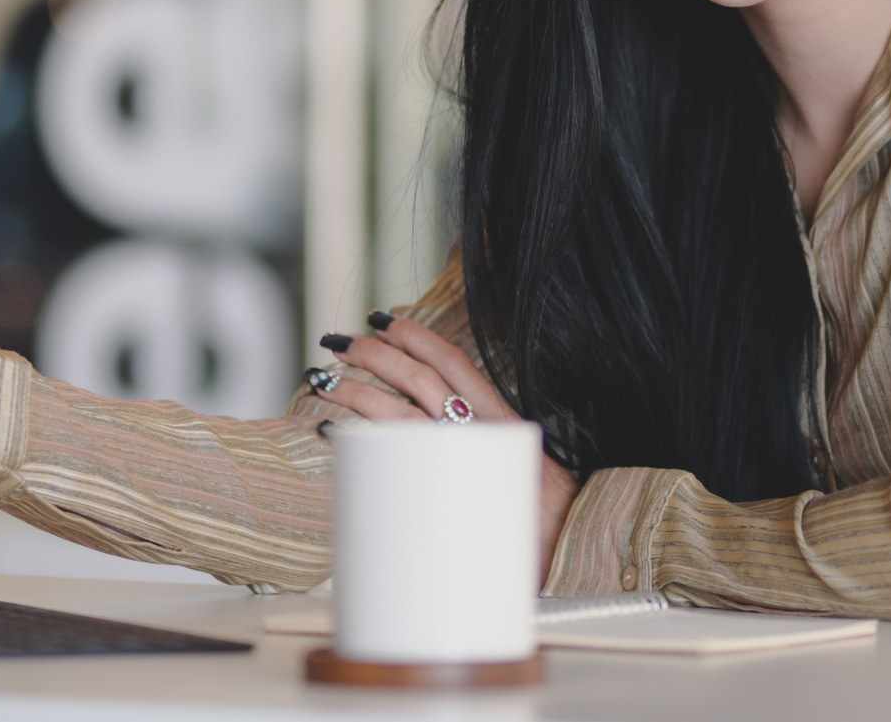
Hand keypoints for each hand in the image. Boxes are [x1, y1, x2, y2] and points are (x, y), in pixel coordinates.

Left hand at [312, 313, 581, 582]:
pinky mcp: (442, 498)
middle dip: (376, 353)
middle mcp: (486, 438)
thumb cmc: (542, 529)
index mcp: (505, 425)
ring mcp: (464, 466)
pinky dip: (354, 440)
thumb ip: (483, 451)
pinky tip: (326, 431)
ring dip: (354, 390)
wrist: (567, 571)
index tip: (385, 319)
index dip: (419, 336)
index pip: (457, 364)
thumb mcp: (521, 476)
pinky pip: (389, 461)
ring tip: (322, 379)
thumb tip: (439, 434)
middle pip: (421, 380)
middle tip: (338, 340)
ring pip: (398, 414)